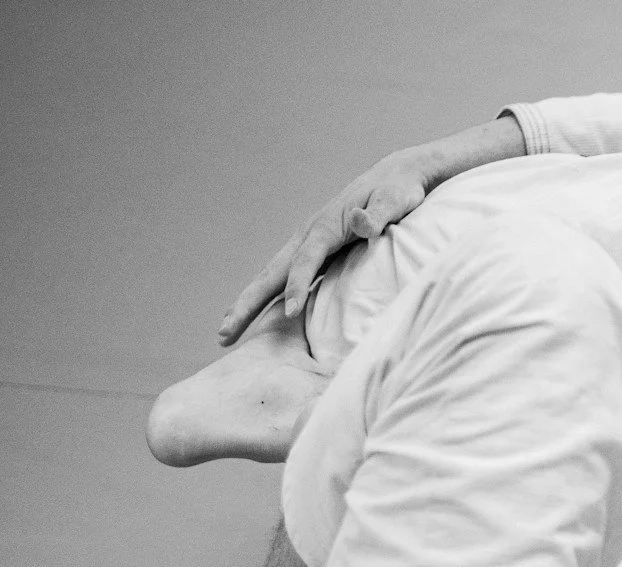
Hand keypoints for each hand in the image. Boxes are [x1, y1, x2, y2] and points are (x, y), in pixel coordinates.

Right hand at [218, 153, 432, 342]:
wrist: (394, 176)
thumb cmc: (397, 191)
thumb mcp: (394, 200)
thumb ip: (379, 214)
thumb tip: (361, 221)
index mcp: (325, 227)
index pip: (306, 262)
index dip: (297, 286)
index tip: (290, 314)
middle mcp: (308, 236)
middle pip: (271, 274)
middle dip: (247, 304)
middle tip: (224, 335)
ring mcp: (307, 245)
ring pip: (269, 278)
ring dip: (247, 305)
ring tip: (225, 334)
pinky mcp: (314, 253)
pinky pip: (282, 279)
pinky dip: (265, 298)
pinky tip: (255, 318)